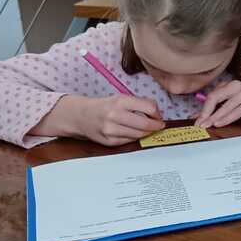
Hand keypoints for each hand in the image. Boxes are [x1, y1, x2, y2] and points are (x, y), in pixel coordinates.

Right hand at [37, 94, 164, 145]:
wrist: (81, 116)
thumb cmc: (104, 106)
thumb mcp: (120, 98)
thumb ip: (139, 103)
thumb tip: (157, 112)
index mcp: (120, 101)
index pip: (149, 108)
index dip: (157, 113)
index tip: (158, 115)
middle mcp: (115, 115)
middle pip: (146, 124)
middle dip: (156, 126)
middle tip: (159, 125)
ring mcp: (111, 130)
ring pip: (139, 135)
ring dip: (146, 132)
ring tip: (146, 128)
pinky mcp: (110, 141)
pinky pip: (130, 141)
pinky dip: (135, 137)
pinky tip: (132, 132)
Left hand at [194, 80, 240, 127]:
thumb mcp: (229, 102)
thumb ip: (215, 108)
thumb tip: (197, 117)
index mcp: (228, 84)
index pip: (212, 95)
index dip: (203, 109)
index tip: (197, 120)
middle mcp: (237, 85)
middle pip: (216, 98)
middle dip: (207, 113)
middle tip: (201, 125)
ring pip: (227, 106)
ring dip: (216, 117)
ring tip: (209, 125)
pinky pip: (238, 111)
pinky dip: (228, 118)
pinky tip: (220, 123)